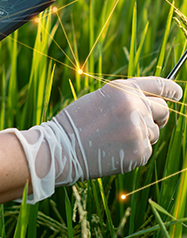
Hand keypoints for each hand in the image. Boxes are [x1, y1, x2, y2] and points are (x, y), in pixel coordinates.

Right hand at [2, 77, 182, 202]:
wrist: (61, 148)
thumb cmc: (76, 122)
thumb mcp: (100, 99)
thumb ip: (126, 100)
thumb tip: (150, 109)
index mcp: (124, 89)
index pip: (158, 85)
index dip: (172, 90)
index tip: (178, 94)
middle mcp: (136, 105)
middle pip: (163, 111)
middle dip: (155, 117)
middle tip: (137, 125)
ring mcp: (139, 129)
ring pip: (155, 133)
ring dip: (141, 136)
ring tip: (114, 139)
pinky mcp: (140, 151)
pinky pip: (146, 150)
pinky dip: (134, 152)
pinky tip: (114, 151)